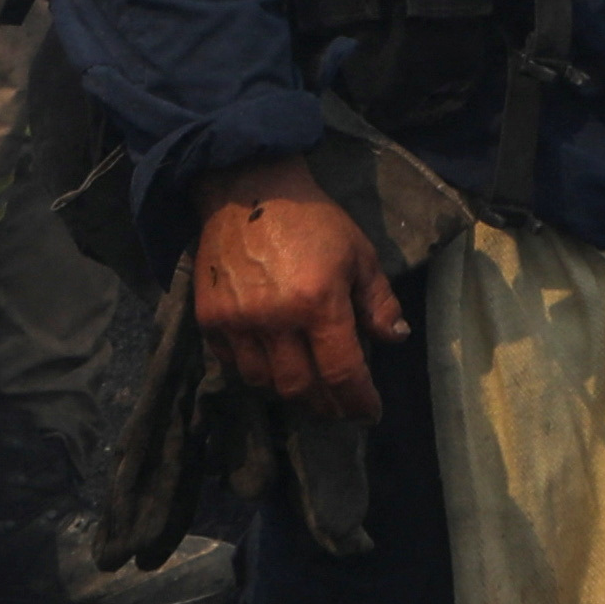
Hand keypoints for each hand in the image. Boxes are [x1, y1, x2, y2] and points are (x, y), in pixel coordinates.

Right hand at [192, 158, 407, 419]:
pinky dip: (254, 372)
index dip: (358, 400)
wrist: (249, 190)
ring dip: (288, 392)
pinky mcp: (208, 319)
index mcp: (318, 302)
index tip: (370, 413)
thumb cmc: (314, 220)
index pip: (342, 371)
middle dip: (325, 404)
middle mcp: (274, 320)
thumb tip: (396, 340)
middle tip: (340, 406)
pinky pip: (231, 364)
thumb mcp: (359, 254)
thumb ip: (378, 301)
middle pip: (299, 387)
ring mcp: (236, 322)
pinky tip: (272, 365)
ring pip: (263, 382)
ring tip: (309, 388)